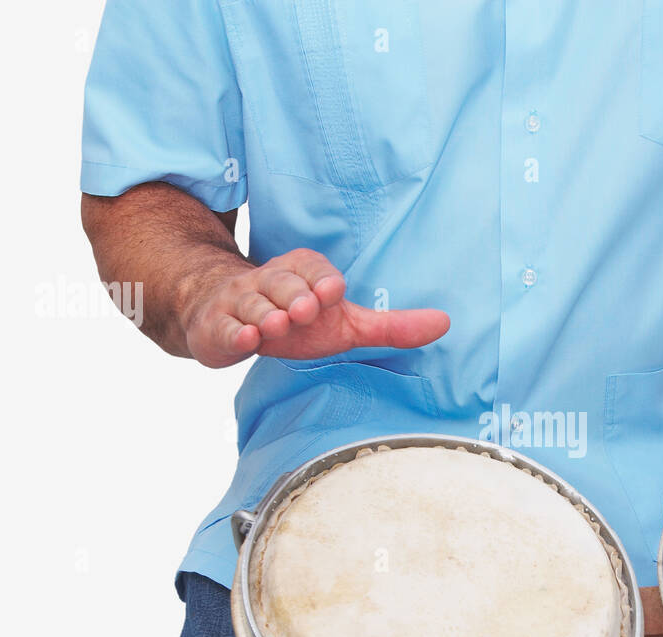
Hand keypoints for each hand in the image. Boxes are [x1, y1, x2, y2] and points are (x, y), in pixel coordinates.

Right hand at [182, 249, 449, 367]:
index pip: (313, 269)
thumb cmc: (296, 321)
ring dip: (265, 314)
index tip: (333, 293)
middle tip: (305, 310)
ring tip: (277, 325)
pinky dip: (234, 332)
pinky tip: (245, 339)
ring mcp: (241, 304)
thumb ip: (391, 326)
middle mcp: (270, 283)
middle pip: (282, 283)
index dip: (322, 280)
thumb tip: (446, 324)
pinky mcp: (216, 327)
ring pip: (253, 305)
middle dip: (294, 295)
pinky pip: (224, 327)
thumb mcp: (346, 324)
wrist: (227, 320)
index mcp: (303, 274)